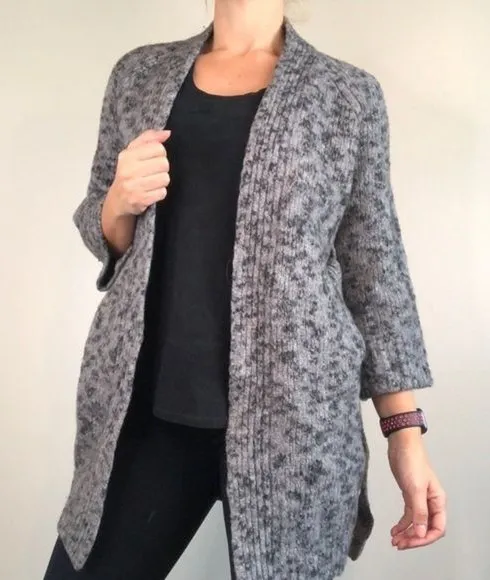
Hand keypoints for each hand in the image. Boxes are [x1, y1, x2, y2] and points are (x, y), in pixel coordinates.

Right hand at [108, 129, 171, 216]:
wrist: (117, 199)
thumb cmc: (128, 172)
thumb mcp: (132, 152)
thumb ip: (149, 138)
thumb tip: (167, 133)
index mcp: (127, 156)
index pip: (158, 148)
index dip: (160, 153)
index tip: (154, 158)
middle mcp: (129, 170)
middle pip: (164, 163)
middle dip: (162, 168)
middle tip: (153, 172)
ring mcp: (134, 186)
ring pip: (165, 179)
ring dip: (162, 181)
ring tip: (152, 182)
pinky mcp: (141, 200)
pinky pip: (162, 192)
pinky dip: (159, 192)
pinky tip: (151, 191)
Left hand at [387, 429, 446, 549]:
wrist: (401, 444)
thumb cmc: (411, 461)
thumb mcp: (415, 488)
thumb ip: (419, 512)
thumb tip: (422, 533)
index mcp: (438, 501)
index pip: (437, 528)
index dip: (425, 538)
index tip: (410, 542)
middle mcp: (431, 502)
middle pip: (426, 528)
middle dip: (414, 538)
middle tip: (399, 545)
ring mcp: (420, 499)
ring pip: (416, 523)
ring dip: (406, 533)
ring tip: (394, 541)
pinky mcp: (409, 495)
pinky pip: (409, 515)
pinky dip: (402, 524)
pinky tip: (394, 530)